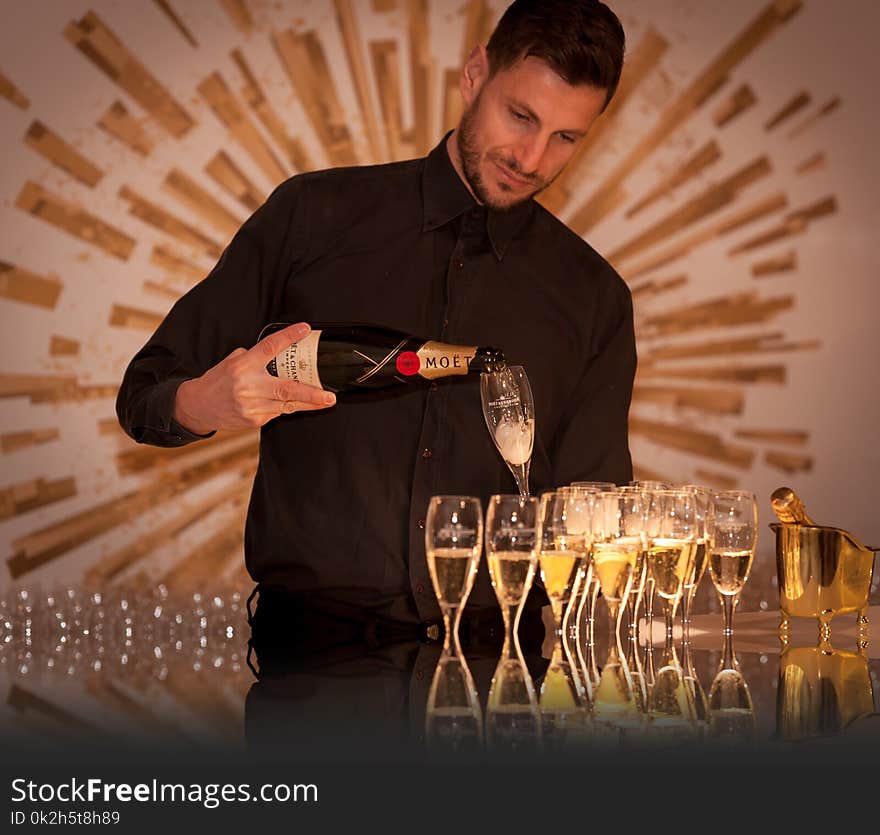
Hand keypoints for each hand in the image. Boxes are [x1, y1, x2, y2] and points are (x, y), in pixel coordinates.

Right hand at [173, 322, 335, 433]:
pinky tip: (297, 405)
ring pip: (287, 404)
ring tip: (325, 401)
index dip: (289, 337)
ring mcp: (252, 405)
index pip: (270, 347)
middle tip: (330, 395)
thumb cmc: (218, 380)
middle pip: (287, 388)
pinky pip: (278, 412)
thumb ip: (255, 358)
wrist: (199, 406)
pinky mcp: (254, 419)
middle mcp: (248, 385)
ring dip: (309, 404)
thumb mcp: (232, 361)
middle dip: (312, 394)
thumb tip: (279, 353)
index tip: (305, 329)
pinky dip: (289, 408)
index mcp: (244, 365)